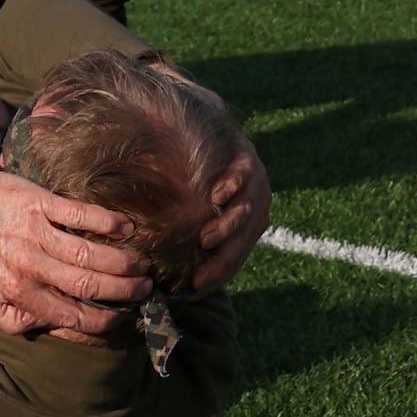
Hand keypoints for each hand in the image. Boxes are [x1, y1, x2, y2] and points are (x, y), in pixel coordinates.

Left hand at [0, 147, 158, 334]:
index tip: (123, 319)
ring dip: (123, 260)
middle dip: (124, 290)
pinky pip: (80, 214)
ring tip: (142, 263)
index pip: (71, 317)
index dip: (103, 322)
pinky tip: (126, 227)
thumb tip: (51, 328)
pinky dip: (107, 222)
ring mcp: (35, 233)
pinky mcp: (39, 202)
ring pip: (89, 253)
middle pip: (88, 285)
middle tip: (144, 287)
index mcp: (18, 293)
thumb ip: (14, 318)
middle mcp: (29, 266)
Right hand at [187, 142, 273, 289]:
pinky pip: (244, 174)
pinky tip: (216, 196)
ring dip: (227, 226)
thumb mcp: (191, 214)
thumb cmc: (191, 181)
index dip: (218, 272)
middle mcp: (256, 206)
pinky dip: (232, 186)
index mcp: (245, 225)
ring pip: (246, 210)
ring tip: (206, 239)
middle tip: (199, 272)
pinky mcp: (248, 157)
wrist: (202, 130)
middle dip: (222, 258)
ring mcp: (256, 183)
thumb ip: (186, 236)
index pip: (236, 256)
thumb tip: (160, 274)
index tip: (196, 285)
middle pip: (242, 238)